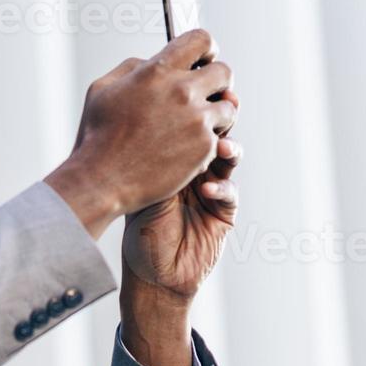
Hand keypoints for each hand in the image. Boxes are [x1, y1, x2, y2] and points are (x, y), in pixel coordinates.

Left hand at [121, 89, 241, 300]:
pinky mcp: (224, 211)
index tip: (194, 90)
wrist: (150, 276)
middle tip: (222, 107)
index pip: (187, 122)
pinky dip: (221, 188)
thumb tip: (135, 114)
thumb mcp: (136, 189)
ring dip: (227, 148)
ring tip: (220, 147)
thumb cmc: (136, 233)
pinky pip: (229, 192)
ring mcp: (212, 187)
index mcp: (171, 155)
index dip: (193, 107)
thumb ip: (143, 156)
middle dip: (220, 117)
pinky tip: (207, 190)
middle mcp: (193, 166)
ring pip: (228, 156)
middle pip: (214, 130)